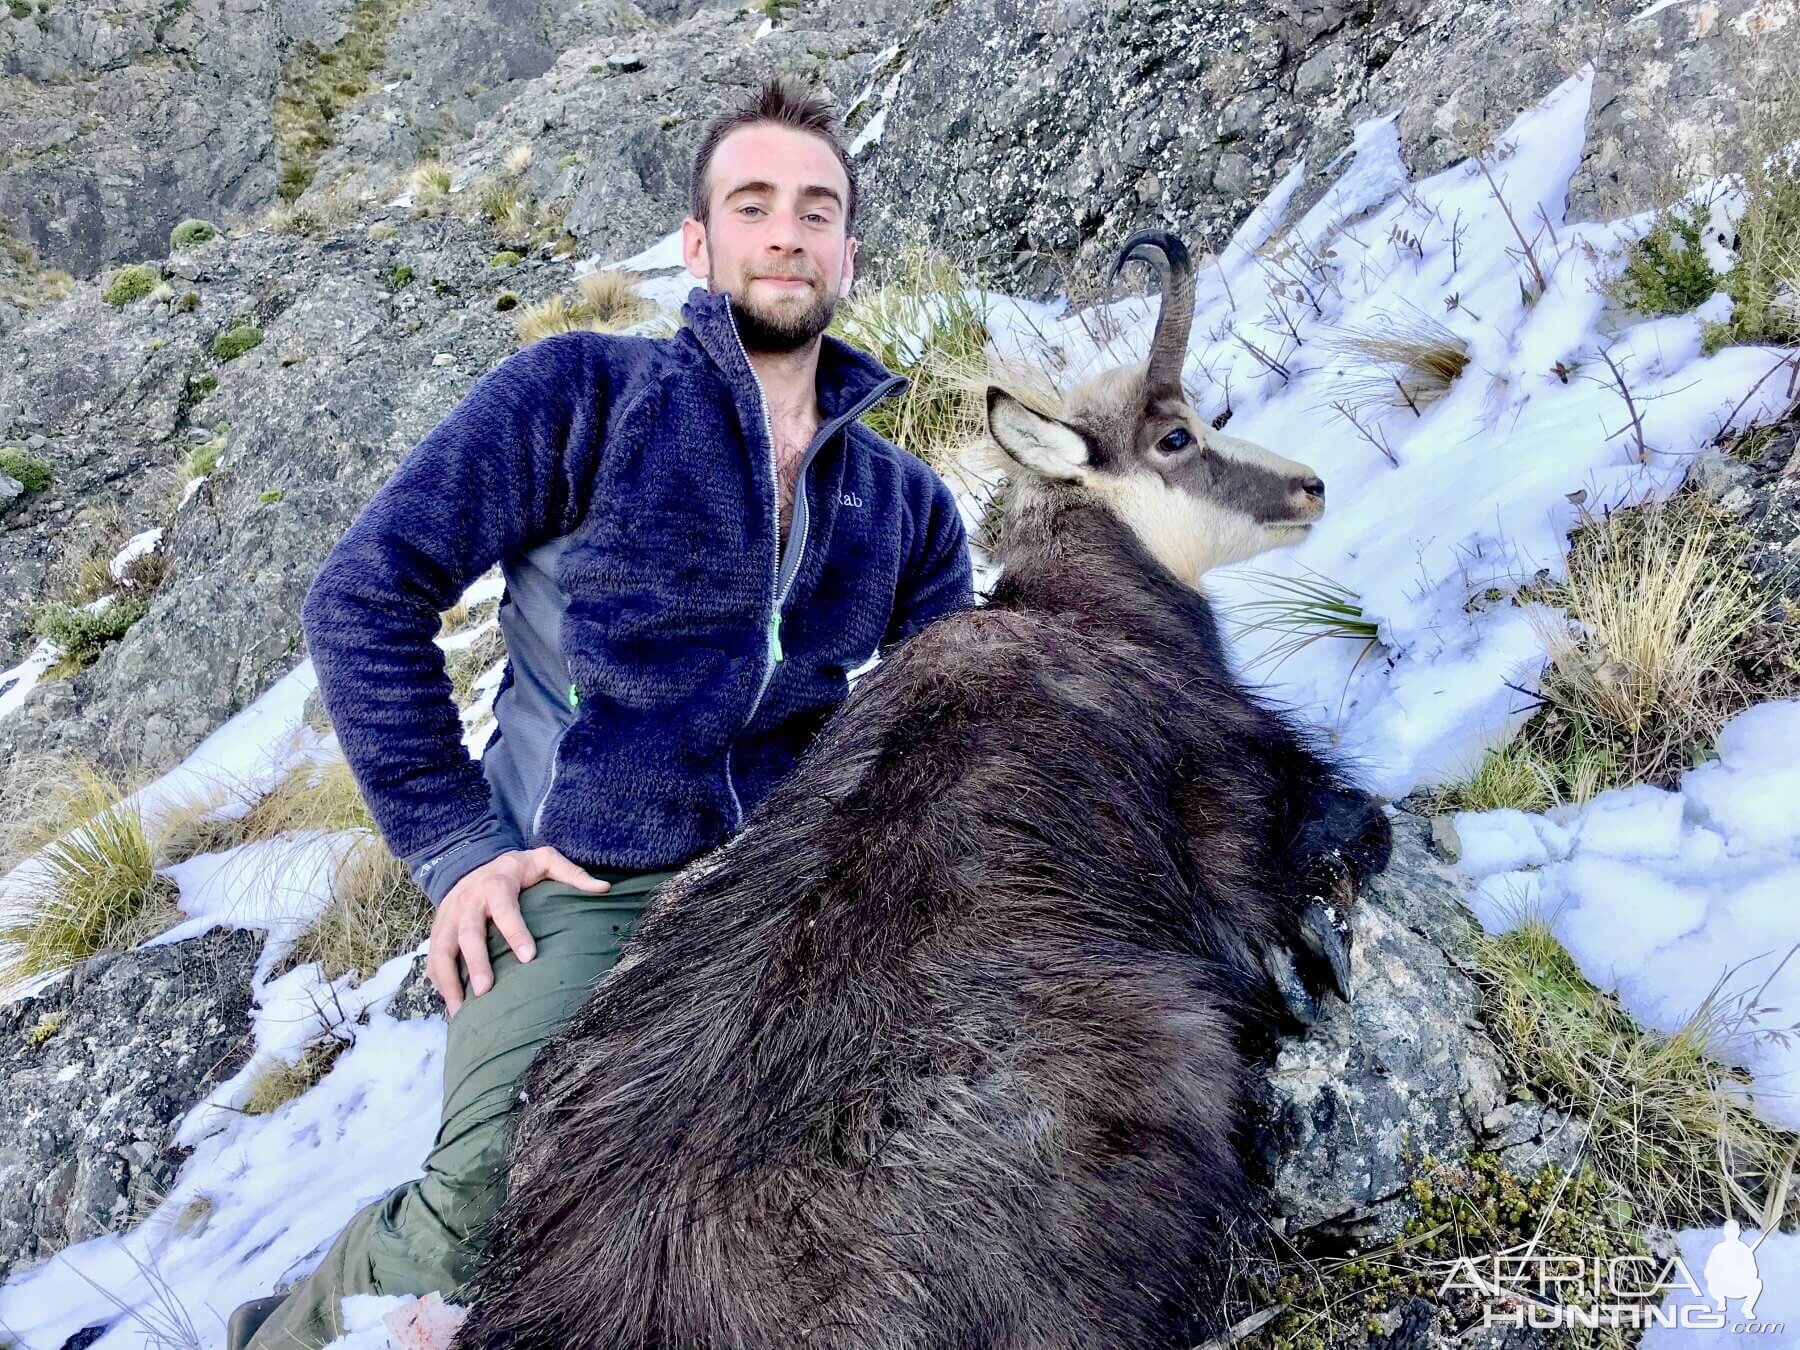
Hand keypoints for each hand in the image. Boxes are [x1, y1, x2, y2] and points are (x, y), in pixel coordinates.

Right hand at [427, 846, 610, 1015]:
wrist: (471, 859)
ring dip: (449, 980)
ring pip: (442, 949)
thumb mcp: (544, 860)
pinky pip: (434, 959)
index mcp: (496, 884)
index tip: (529, 957)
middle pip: (468, 933)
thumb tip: (604, 888)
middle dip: (476, 962)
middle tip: (486, 990)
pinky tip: (452, 1006)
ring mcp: (448, 917)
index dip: (515, 931)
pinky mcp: (438, 931)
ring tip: (461, 1009)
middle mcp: (468, 901)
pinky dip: (438, 983)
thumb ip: (572, 873)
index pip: (505, 909)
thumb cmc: (516, 868)